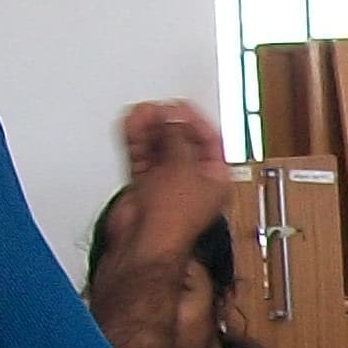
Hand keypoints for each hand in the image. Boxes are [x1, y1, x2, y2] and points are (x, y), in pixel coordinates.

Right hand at [108, 103, 228, 257]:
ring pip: (159, 149)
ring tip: (140, 112)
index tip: (179, 106)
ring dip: (150, 129)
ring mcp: (167, 185)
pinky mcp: (145, 187)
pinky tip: (131, 125)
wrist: (142, 241)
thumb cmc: (172, 220)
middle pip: (182, 143)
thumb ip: (177, 136)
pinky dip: (137, 141)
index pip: (210, 141)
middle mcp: (193, 182)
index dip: (195, 120)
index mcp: (216, 180)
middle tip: (156, 108)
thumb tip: (173, 118)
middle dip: (168, 123)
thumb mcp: (182, 166)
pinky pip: (142, 157)